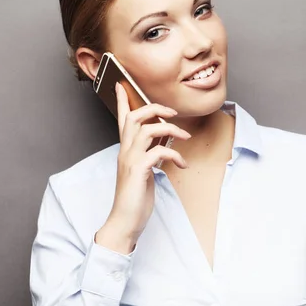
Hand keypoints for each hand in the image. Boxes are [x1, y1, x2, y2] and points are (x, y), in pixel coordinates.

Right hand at [95, 82, 190, 253]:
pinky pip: (158, 152)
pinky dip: (174, 154)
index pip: (122, 120)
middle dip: (154, 108)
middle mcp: (125, 151)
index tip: (121, 85)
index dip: (121, 101)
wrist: (125, 221)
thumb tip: (163, 142)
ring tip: (184, 136)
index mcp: (126, 150)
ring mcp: (130, 160)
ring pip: (146, 130)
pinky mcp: (138, 171)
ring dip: (169, 129)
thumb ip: (149, 154)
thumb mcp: (143, 171)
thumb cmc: (135, 198)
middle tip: (173, 112)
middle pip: (134, 117)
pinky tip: (182, 163)